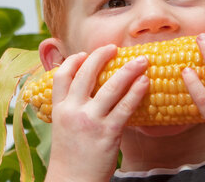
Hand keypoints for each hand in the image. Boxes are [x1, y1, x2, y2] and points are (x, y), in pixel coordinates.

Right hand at [45, 44, 149, 181]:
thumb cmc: (72, 156)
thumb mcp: (63, 128)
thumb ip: (73, 107)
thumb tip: (92, 89)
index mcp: (59, 109)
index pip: (61, 75)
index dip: (73, 60)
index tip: (84, 54)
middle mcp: (73, 111)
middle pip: (86, 73)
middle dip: (101, 55)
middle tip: (114, 47)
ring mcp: (90, 121)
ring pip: (110, 87)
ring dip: (128, 69)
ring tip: (141, 60)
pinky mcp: (108, 133)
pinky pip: (125, 107)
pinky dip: (136, 91)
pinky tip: (145, 82)